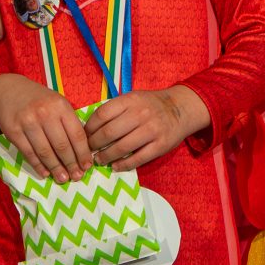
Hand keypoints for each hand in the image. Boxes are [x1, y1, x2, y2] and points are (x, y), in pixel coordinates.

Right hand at [0, 74, 90, 183]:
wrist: (10, 92)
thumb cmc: (40, 100)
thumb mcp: (58, 103)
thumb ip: (69, 122)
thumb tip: (82, 151)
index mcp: (61, 106)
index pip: (76, 134)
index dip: (83, 153)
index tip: (87, 166)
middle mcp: (45, 113)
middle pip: (62, 145)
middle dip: (71, 164)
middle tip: (76, 177)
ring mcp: (28, 122)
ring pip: (45, 152)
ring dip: (55, 168)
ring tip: (63, 179)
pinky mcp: (13, 131)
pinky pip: (29, 153)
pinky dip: (38, 165)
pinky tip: (45, 173)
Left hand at [84, 87, 209, 169]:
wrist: (180, 109)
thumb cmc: (151, 105)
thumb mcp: (133, 98)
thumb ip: (115, 109)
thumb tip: (90, 127)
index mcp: (131, 100)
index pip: (102, 114)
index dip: (90, 127)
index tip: (84, 136)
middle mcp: (141, 114)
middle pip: (109, 133)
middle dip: (94, 144)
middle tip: (89, 150)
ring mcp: (152, 130)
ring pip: (121, 147)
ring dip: (106, 156)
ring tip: (100, 160)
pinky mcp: (160, 145)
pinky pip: (137, 159)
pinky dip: (123, 164)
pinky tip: (115, 166)